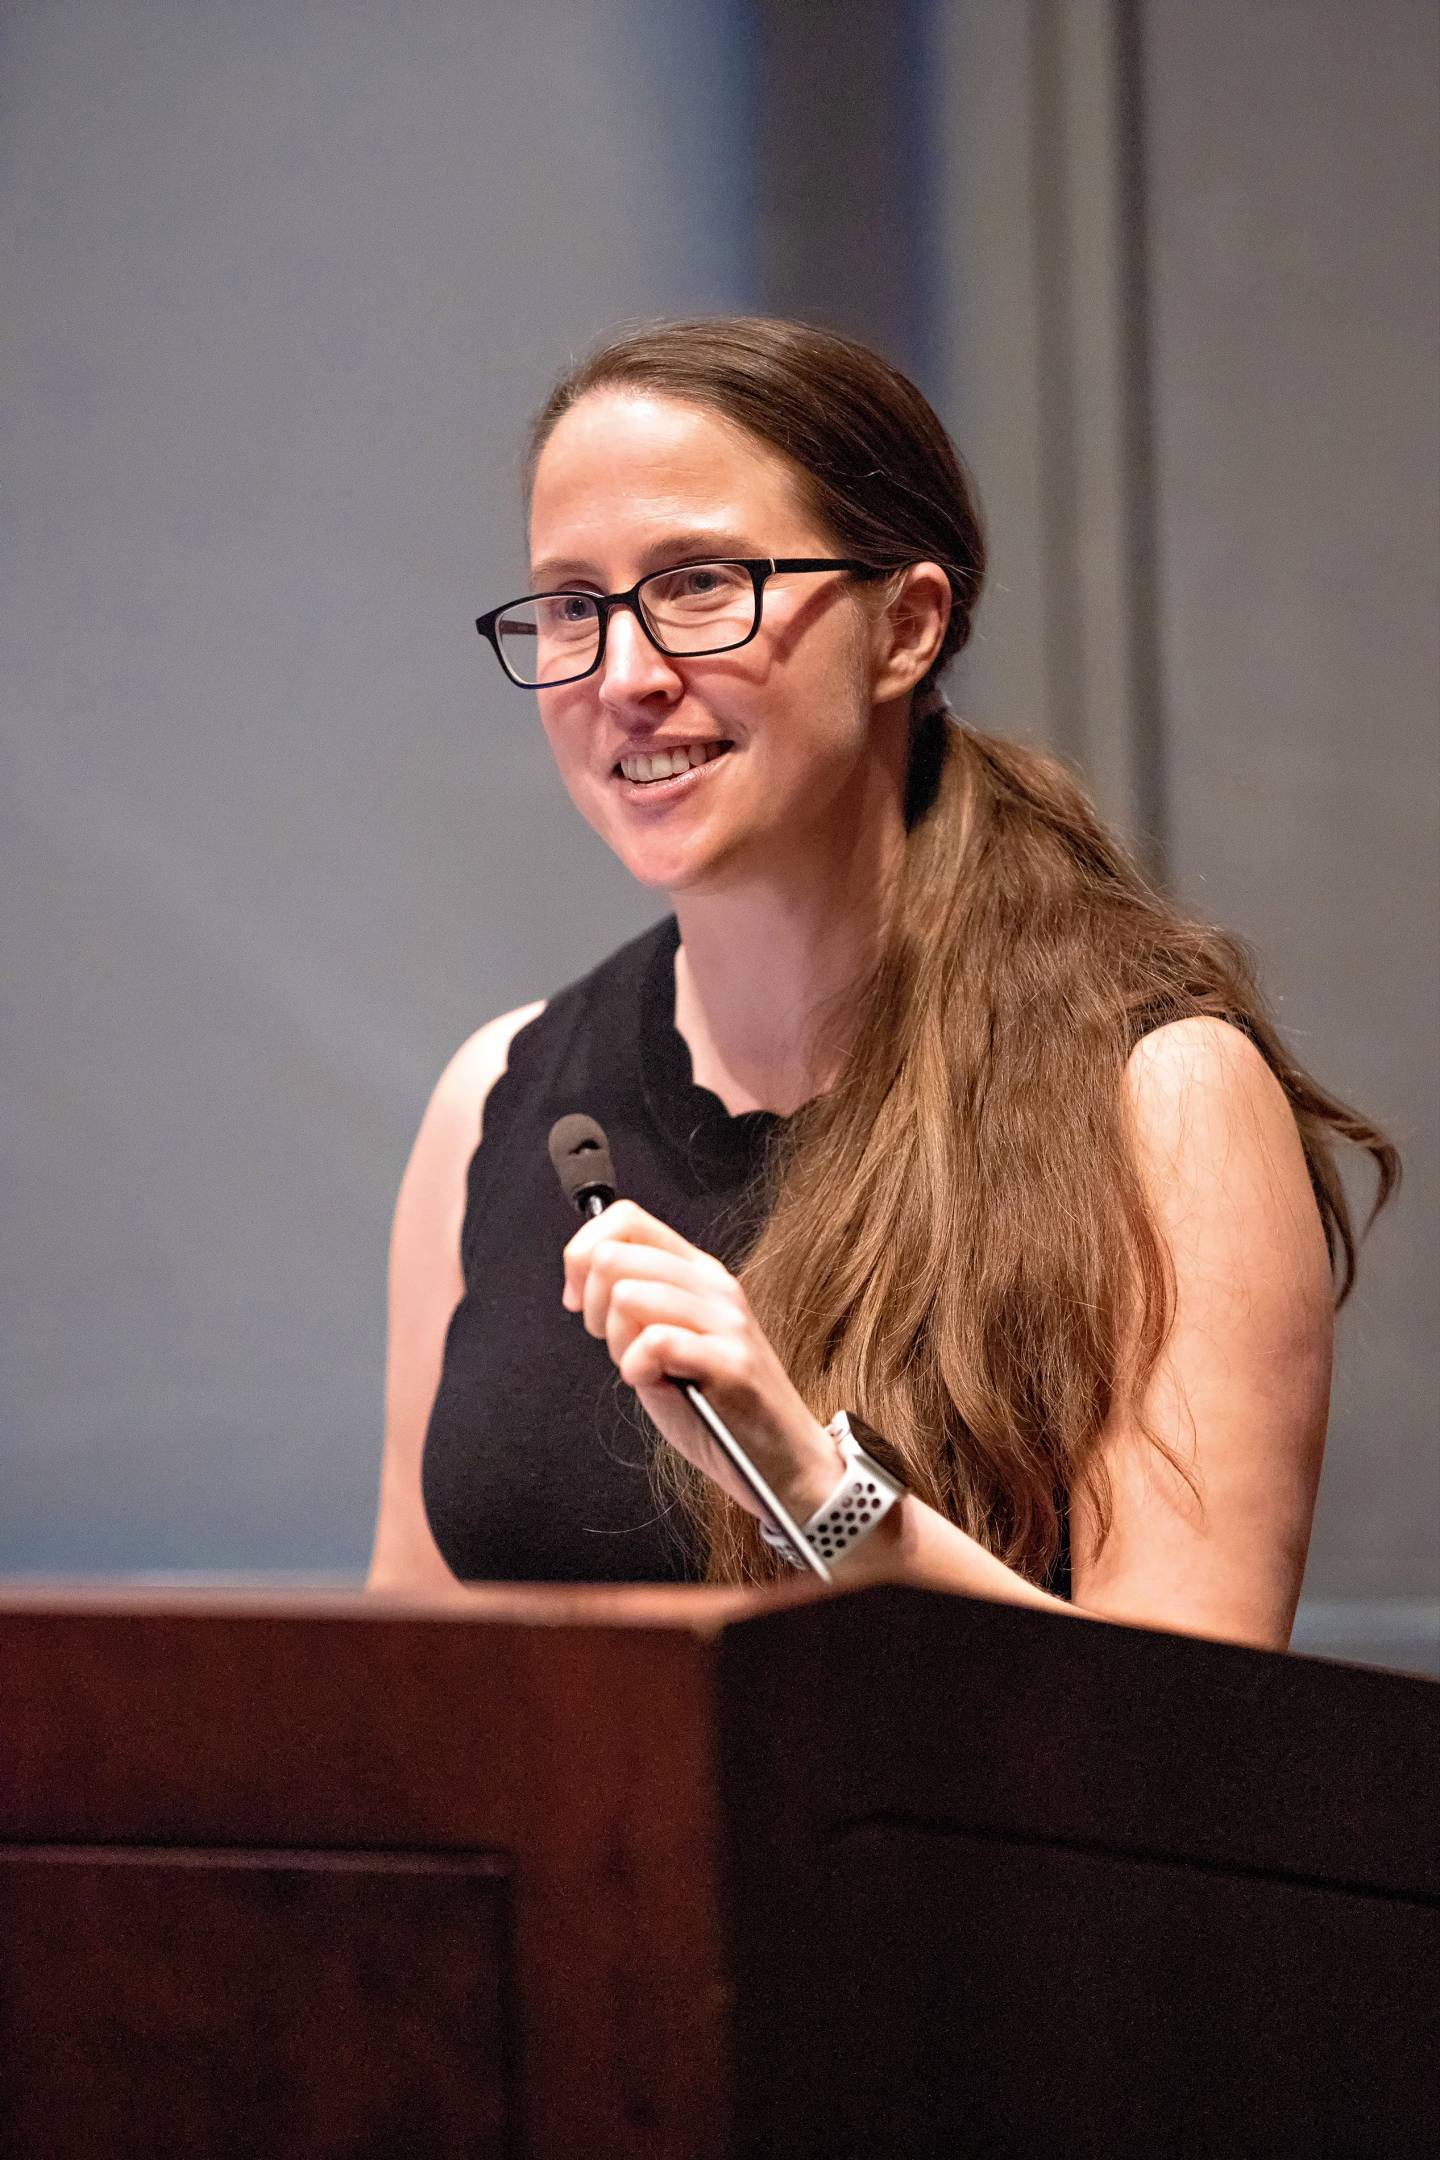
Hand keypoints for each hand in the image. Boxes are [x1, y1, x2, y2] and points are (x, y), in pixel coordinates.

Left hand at [561, 1200, 838, 1519]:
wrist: (782, 1458)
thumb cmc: (718, 1403)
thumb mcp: (670, 1340)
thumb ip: (635, 1305)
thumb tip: (583, 1275)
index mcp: (698, 1271)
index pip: (626, 1219)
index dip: (582, 1254)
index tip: (578, 1300)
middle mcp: (714, 1286)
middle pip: (614, 1255)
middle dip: (592, 1306)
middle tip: (616, 1344)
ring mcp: (726, 1321)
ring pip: (628, 1294)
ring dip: (616, 1341)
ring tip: (643, 1368)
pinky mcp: (731, 1361)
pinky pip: (654, 1341)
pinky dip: (635, 1367)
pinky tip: (652, 1383)